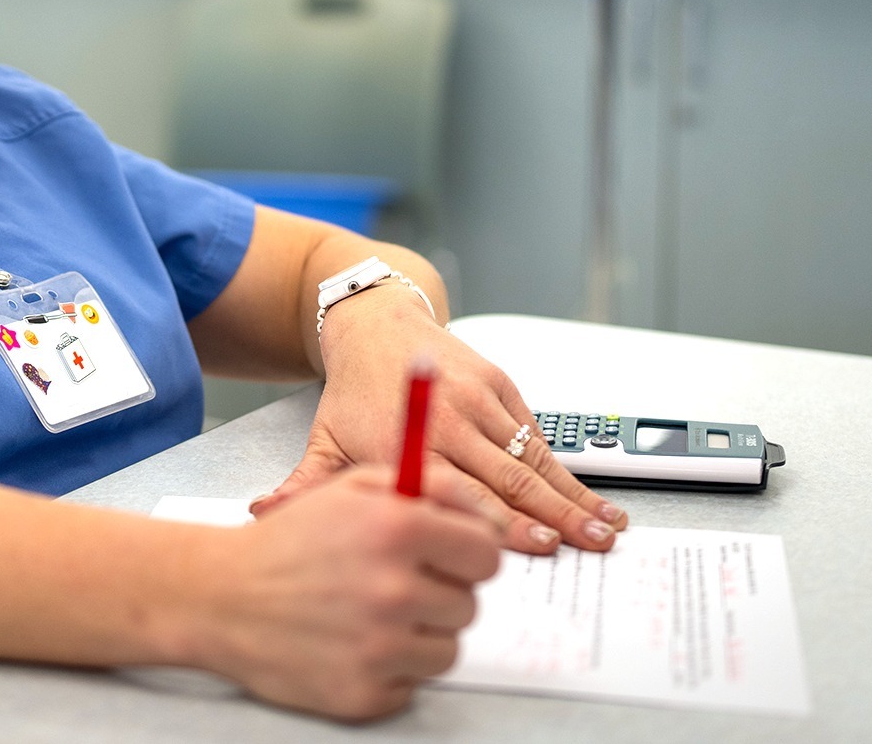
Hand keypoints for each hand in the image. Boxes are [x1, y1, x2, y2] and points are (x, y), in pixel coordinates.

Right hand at [188, 465, 499, 721]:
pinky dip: (389, 669)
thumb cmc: (287, 542)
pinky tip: (353, 644)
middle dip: (440, 594)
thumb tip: (483, 507)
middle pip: (469, 605)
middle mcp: (394, 590)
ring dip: (419, 635)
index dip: (471, 554)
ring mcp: (380, 648)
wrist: (220, 598)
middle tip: (397, 584)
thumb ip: (425, 484)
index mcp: (397, 529)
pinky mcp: (364, 694)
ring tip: (372, 616)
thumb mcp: (350, 487)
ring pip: (447, 650)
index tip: (453, 559)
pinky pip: (411, 685)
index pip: (487, 553)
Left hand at [251, 300, 628, 554]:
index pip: (459, 490)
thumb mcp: (323, 441)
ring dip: (572, 493)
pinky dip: (563, 464)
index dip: (500, 521)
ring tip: (609, 525)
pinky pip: (535, 432)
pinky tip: (590, 493)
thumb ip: (303, 488)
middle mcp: (445, 419)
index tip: (536, 546)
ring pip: (531, 456)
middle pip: (507, 477)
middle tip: (592, 544)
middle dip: (554, 514)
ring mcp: (477, 398)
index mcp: (404, 441)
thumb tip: (262, 518)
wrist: (377, 324)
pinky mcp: (499, 383)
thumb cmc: (355, 394)